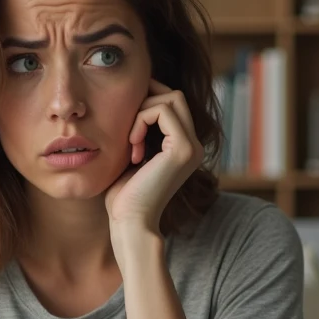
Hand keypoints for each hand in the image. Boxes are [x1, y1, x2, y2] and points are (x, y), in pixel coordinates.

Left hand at [105, 79, 204, 235]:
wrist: (130, 222)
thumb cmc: (124, 195)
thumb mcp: (131, 155)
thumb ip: (138, 131)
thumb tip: (132, 101)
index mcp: (184, 148)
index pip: (173, 104)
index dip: (147, 102)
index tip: (127, 125)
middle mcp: (194, 146)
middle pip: (176, 96)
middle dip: (146, 100)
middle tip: (128, 125)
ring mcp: (192, 147)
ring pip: (172, 98)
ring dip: (141, 113)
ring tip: (130, 142)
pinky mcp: (183, 149)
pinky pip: (162, 111)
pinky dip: (141, 120)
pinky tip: (132, 146)